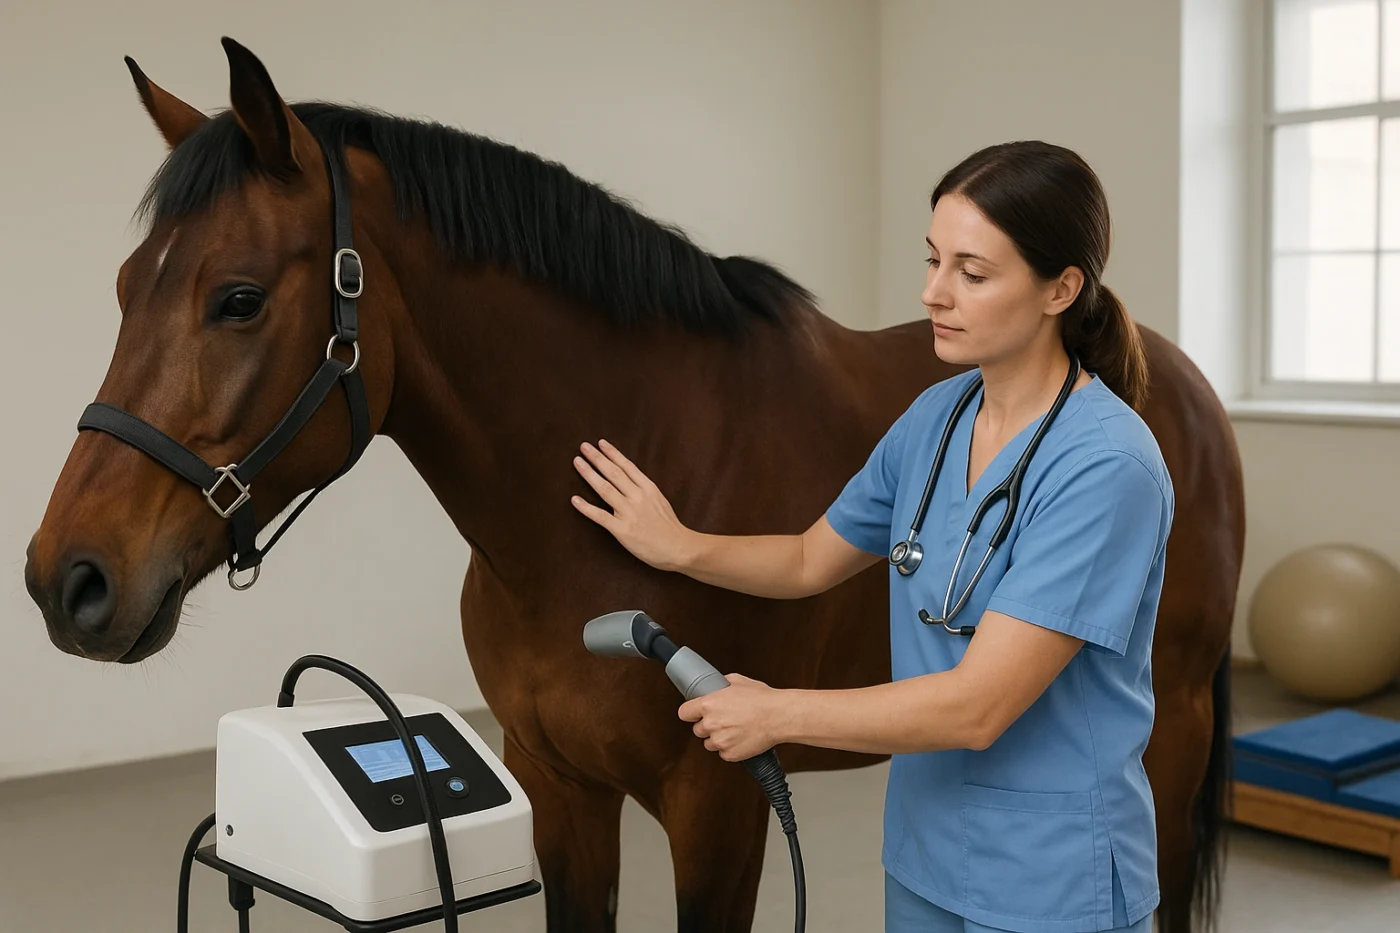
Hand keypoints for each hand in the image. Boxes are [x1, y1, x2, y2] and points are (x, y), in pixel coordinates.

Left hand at [571, 439, 693, 571]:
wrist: (679, 548)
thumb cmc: (669, 527)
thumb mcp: (660, 500)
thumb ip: (644, 489)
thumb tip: (630, 479)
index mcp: (649, 488)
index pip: (627, 466)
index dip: (613, 453)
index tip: (601, 443)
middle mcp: (638, 497)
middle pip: (613, 473)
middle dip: (597, 458)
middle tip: (583, 447)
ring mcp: (630, 513)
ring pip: (605, 489)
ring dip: (589, 474)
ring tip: (577, 462)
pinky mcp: (623, 530)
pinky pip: (600, 516)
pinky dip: (586, 507)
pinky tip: (574, 499)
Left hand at [677, 674, 787, 761]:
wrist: (779, 717)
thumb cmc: (762, 699)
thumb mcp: (738, 681)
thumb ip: (721, 684)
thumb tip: (716, 685)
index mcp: (708, 704)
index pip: (684, 713)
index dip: (690, 713)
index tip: (694, 714)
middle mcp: (711, 723)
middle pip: (697, 730)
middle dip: (708, 726)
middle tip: (723, 721)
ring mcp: (720, 741)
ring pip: (709, 744)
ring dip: (718, 738)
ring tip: (734, 730)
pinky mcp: (730, 754)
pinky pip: (723, 753)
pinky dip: (730, 748)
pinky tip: (741, 738)